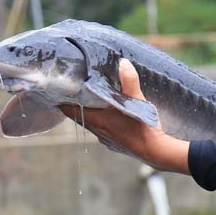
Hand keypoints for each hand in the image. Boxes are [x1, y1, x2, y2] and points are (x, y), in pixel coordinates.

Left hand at [59, 59, 189, 173]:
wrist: (156, 152)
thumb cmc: (144, 127)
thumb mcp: (137, 101)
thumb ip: (129, 82)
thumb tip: (123, 63)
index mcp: (98, 120)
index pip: (70, 110)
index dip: (63, 100)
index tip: (59, 90)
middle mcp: (98, 131)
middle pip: (80, 116)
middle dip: (77, 104)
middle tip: (77, 90)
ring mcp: (106, 139)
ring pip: (92, 123)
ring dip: (92, 113)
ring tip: (95, 100)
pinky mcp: (115, 143)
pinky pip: (104, 130)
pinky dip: (104, 121)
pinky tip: (114, 116)